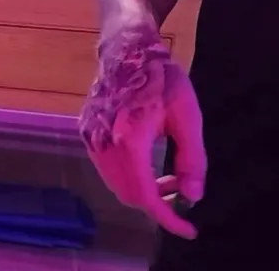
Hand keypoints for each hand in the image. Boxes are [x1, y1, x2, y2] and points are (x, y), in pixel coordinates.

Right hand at [79, 36, 205, 239]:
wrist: (126, 49)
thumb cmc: (162, 79)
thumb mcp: (187, 117)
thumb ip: (191, 160)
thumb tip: (192, 196)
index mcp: (129, 141)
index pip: (146, 196)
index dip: (167, 219)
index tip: (188, 230)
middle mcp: (103, 143)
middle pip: (129, 195)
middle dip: (158, 204)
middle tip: (183, 194)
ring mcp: (90, 138)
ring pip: (116, 184)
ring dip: (142, 191)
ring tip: (169, 178)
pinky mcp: (86, 131)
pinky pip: (106, 168)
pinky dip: (128, 176)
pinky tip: (147, 163)